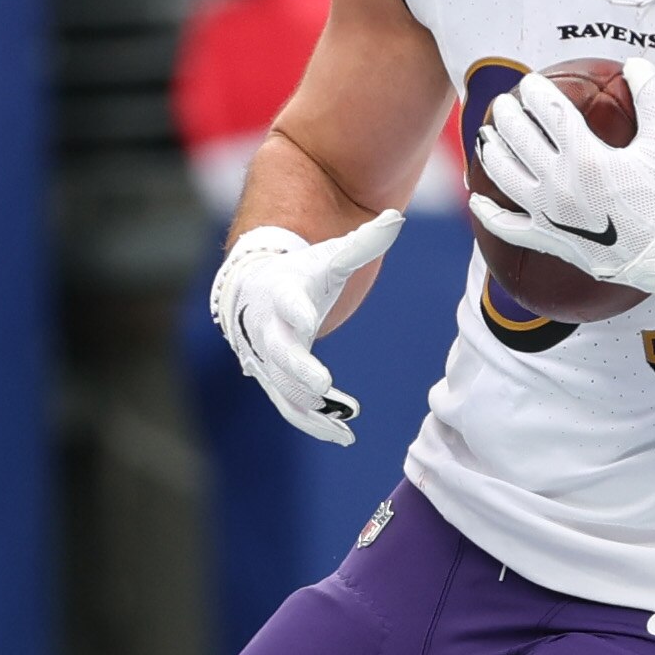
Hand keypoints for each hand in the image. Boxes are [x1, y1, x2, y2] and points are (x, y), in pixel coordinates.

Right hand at [209, 210, 403, 443]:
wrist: (261, 286)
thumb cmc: (302, 268)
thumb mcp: (331, 256)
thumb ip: (362, 243)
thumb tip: (394, 218)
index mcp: (280, 292)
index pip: (285, 301)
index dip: (294, 311)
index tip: (307, 322)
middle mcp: (267, 327)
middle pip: (278, 351)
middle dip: (297, 370)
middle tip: (322, 386)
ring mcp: (266, 356)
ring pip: (283, 387)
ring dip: (310, 408)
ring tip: (344, 426)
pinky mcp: (274, 378)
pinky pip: (290, 405)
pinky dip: (314, 422)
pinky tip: (343, 436)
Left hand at [469, 57, 654, 295]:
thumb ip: (651, 97)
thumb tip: (636, 63)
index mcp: (586, 157)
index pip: (549, 112)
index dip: (535, 92)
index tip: (529, 82)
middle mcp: (559, 184)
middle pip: (519, 138)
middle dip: (506, 115)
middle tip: (503, 104)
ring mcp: (548, 214)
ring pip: (504, 176)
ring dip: (490, 152)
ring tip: (486, 136)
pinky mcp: (548, 239)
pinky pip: (507, 227)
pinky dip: (487, 214)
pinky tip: (476, 201)